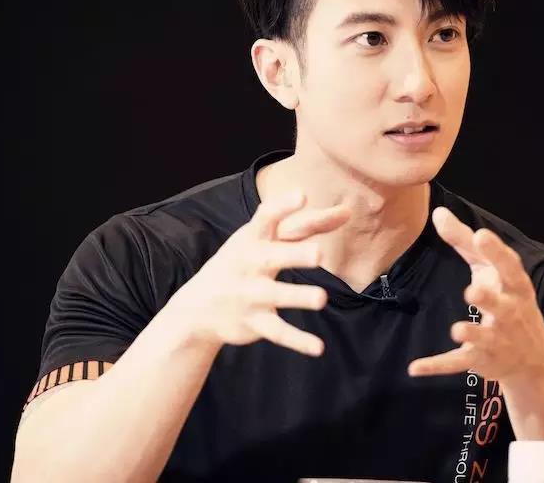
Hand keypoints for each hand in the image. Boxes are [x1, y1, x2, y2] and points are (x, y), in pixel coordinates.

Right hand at [171, 190, 349, 355]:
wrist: (197, 307)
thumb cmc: (242, 262)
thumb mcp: (261, 240)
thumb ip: (303, 227)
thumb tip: (346, 211)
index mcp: (253, 239)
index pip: (268, 218)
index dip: (283, 206)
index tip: (301, 195)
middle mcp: (250, 264)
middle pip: (274, 257)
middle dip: (294, 255)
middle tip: (318, 254)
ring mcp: (250, 294)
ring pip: (277, 295)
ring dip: (298, 297)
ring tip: (321, 299)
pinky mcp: (254, 321)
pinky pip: (278, 331)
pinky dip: (297, 340)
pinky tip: (318, 348)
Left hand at [408, 207, 543, 379]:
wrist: (534, 359)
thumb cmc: (507, 299)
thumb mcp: (491, 270)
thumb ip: (464, 242)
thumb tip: (438, 212)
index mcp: (515, 287)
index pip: (509, 267)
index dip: (496, 252)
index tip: (481, 235)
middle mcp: (510, 313)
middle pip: (502, 306)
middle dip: (489, 299)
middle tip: (472, 291)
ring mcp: (497, 339)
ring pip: (483, 337)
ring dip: (472, 333)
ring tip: (457, 329)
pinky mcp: (481, 360)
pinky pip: (458, 363)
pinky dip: (437, 366)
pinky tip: (414, 368)